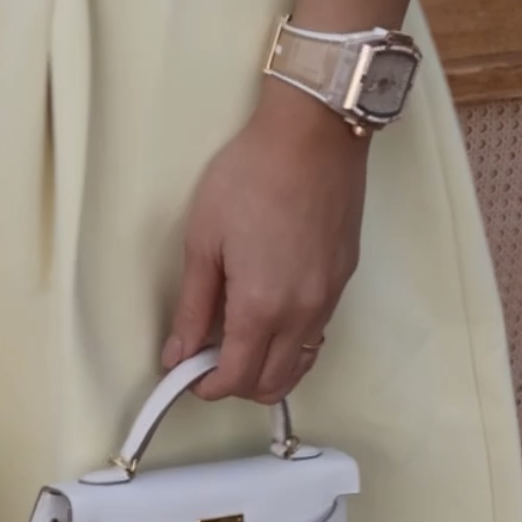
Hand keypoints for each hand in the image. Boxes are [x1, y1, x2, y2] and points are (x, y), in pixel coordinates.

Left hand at [163, 79, 369, 403]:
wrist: (313, 134)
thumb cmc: (253, 175)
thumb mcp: (204, 241)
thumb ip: (192, 307)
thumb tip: (178, 353)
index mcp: (262, 305)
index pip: (236, 378)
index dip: (207, 387)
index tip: (188, 376)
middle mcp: (302, 312)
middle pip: (272, 383)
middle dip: (237, 385)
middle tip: (209, 360)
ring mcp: (328, 298)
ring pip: (300, 364)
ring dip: (268, 369)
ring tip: (238, 341)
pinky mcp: (342, 280)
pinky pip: (317, 334)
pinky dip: (291, 344)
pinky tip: (270, 319)